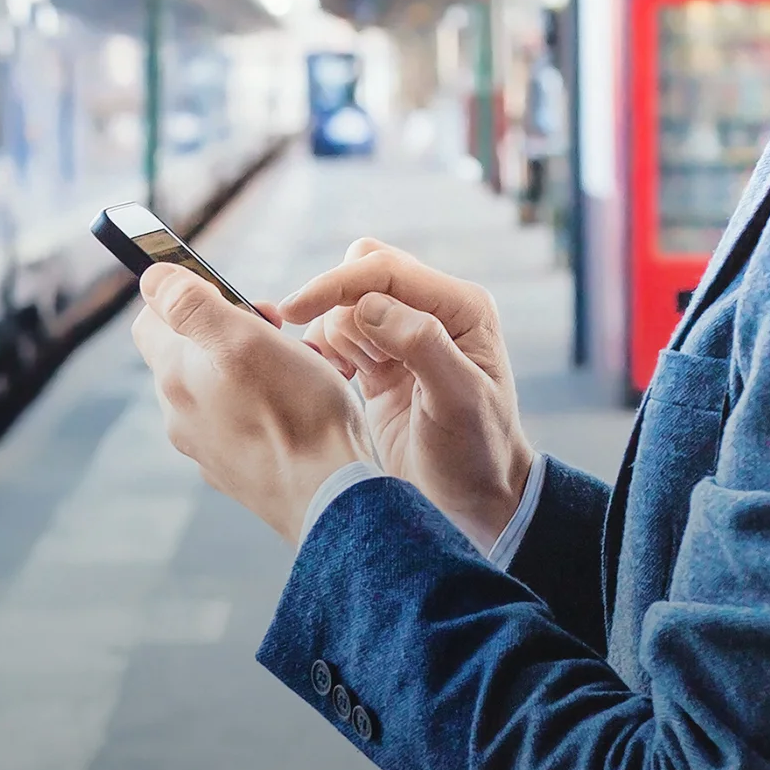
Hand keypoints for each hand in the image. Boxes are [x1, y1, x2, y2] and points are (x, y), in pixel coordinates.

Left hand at [130, 264, 375, 538]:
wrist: (330, 495)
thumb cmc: (295, 410)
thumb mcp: (243, 337)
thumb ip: (189, 304)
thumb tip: (151, 278)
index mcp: (174, 376)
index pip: (150, 319)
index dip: (187, 296)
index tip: (234, 298)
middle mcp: (179, 415)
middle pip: (190, 353)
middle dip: (230, 331)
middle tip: (278, 331)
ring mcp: (206, 447)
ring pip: (221, 387)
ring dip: (253, 368)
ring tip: (299, 371)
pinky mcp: (235, 470)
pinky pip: (242, 422)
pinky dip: (265, 406)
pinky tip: (299, 410)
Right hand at [279, 237, 534, 550]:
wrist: (474, 498)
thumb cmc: (476, 453)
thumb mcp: (458, 402)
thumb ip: (422, 346)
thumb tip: (370, 305)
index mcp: (462, 307)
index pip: (386, 270)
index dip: (336, 284)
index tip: (294, 311)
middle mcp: (436, 310)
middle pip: (362, 272)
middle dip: (336, 307)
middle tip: (346, 362)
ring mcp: (407, 333)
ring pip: (346, 304)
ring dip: (336, 338)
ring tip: (358, 380)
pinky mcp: (383, 359)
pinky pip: (340, 333)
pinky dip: (328, 351)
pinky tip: (343, 381)